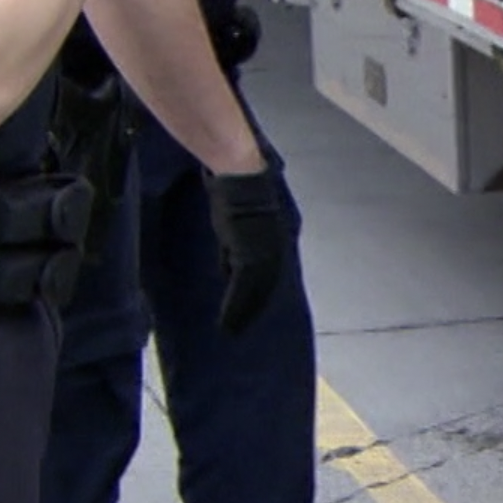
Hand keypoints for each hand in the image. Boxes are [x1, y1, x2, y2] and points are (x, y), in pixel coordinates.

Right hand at [204, 166, 296, 333]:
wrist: (237, 172)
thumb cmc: (234, 194)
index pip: (269, 276)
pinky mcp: (251, 250)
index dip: (259, 297)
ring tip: (232, 331)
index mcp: (274, 240)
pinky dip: (236, 305)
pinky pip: (245, 285)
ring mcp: (266, 249)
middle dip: (254, 311)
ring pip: (258, 291)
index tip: (250, 313)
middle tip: (241, 330)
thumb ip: (234, 250)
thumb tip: (227, 272)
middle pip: (267, 288)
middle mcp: (276, 247)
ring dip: (245, 313)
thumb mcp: (234, 228)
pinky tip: (227, 318)